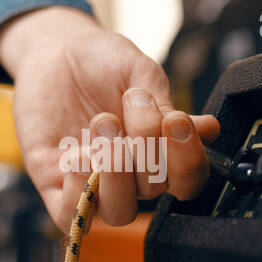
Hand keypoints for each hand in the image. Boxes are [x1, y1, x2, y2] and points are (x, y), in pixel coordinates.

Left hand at [0, 6, 220, 230]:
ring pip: (118, 213)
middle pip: (152, 193)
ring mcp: (92, 180)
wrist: (54, 47)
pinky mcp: (54, 181)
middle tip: (127, 108)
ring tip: (103, 126)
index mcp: (158, 152)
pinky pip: (71, 214)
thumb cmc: (101, 61)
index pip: (186, 182)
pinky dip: (77, 196)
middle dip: (145, 149)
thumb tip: (207, 130)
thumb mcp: (138, 73)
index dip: (188, 162)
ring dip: (115, 174)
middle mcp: (130, 173)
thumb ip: (165, 104)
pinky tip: (75, 157)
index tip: (177, 123)